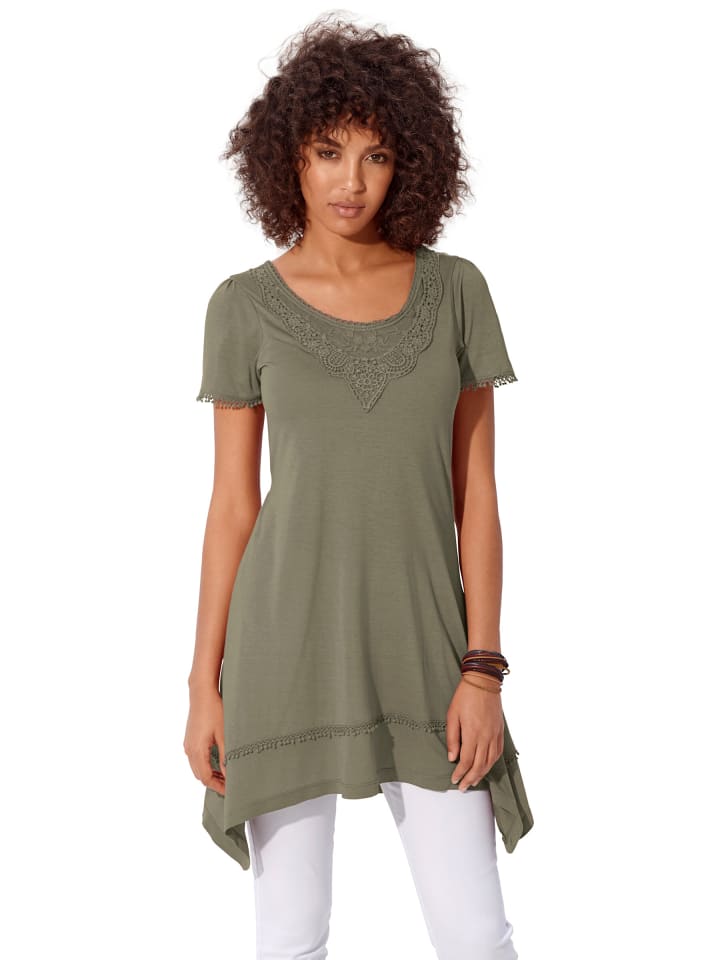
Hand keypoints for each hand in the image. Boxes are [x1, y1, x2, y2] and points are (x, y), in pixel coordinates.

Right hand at [184, 686, 226, 795]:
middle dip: (213, 782)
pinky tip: (216, 762)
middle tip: (229, 785)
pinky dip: (204, 765)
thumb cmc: (214, 710)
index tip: (229, 791)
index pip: (205, 778)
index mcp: (197, 750)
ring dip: (209, 774)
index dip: (217, 787)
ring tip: (224, 776)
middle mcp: (189, 750)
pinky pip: (195, 759)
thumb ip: (225, 756)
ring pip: (196, 768)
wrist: (201, 693)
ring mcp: (188, 744)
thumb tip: (228, 774)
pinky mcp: (189, 739)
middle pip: (199, 775)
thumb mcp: (224, 734)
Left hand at [446, 676, 503, 790]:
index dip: (461, 773)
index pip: (467, 760)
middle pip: (480, 765)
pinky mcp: (500, 731)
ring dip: (482, 774)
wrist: (484, 681)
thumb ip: (453, 738)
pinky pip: (497, 752)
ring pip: (490, 761)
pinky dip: (492, 763)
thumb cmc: (465, 696)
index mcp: (473, 733)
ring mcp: (495, 734)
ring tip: (474, 781)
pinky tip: (486, 767)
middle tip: (463, 787)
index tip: (455, 780)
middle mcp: (486, 736)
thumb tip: (452, 757)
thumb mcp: (452, 715)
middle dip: (471, 778)